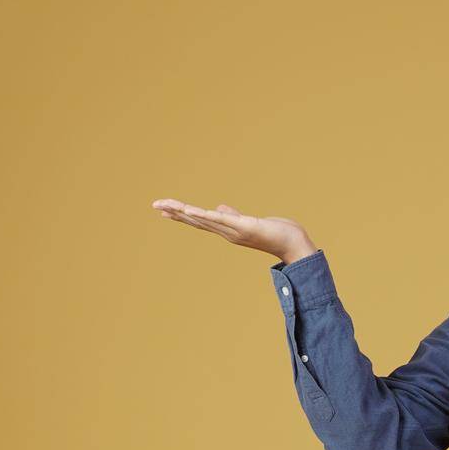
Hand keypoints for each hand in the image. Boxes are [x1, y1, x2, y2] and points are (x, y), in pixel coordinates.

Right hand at [150, 198, 315, 262]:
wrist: (293, 243)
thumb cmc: (275, 233)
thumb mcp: (250, 222)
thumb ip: (232, 215)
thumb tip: (218, 208)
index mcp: (227, 230)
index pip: (200, 220)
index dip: (182, 214)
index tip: (165, 209)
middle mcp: (227, 233)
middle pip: (196, 220)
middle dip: (175, 213)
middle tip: (155, 205)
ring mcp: (234, 230)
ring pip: (203, 219)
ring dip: (183, 212)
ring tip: (166, 206)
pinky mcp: (243, 226)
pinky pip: (219, 220)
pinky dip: (204, 215)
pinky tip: (190, 210)